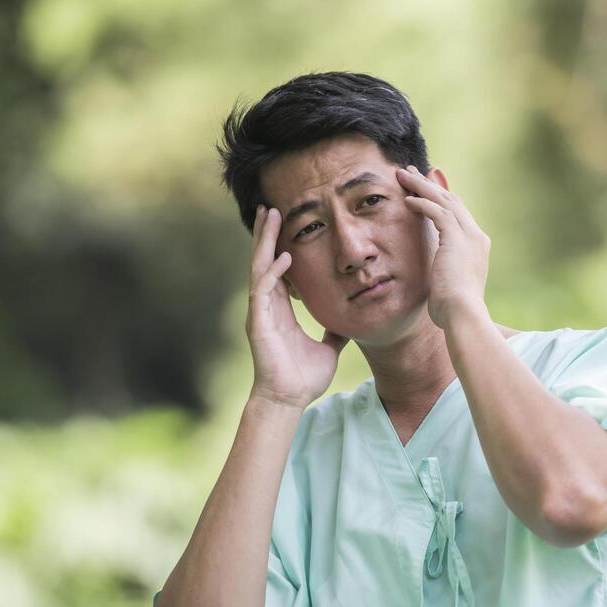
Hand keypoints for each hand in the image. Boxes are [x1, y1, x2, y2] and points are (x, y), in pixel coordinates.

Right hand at [246, 204, 348, 407]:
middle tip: (270, 207)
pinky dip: (274, 272)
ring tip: (269, 216)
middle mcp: (267, 305)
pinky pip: (265, 290)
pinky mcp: (258, 323)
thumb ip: (335, 331)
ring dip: (265, 241)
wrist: (289, 400)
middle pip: (264, 260)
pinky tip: (285, 256)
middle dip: (267, 234)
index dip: (278, 245)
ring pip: (260, 267)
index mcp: (281, 309)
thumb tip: (347, 320)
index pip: (278, 268)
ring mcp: (260, 312)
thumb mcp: (328, 347)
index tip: (283, 222)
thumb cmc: (304, 377)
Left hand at [395, 165, 489, 330]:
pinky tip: (406, 199)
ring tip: (402, 176)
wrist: (463, 315)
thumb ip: (443, 273)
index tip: (423, 188)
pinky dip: (422, 203)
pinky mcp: (456, 238)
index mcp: (476, 246)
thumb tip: (438, 280)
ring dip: (421, 186)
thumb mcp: (448, 286)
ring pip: (443, 200)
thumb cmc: (453, 310)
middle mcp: (476, 236)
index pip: (458, 213)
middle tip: (410, 172)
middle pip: (451, 200)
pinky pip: (437, 212)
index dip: (440, 198)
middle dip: (429, 184)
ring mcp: (469, 236)